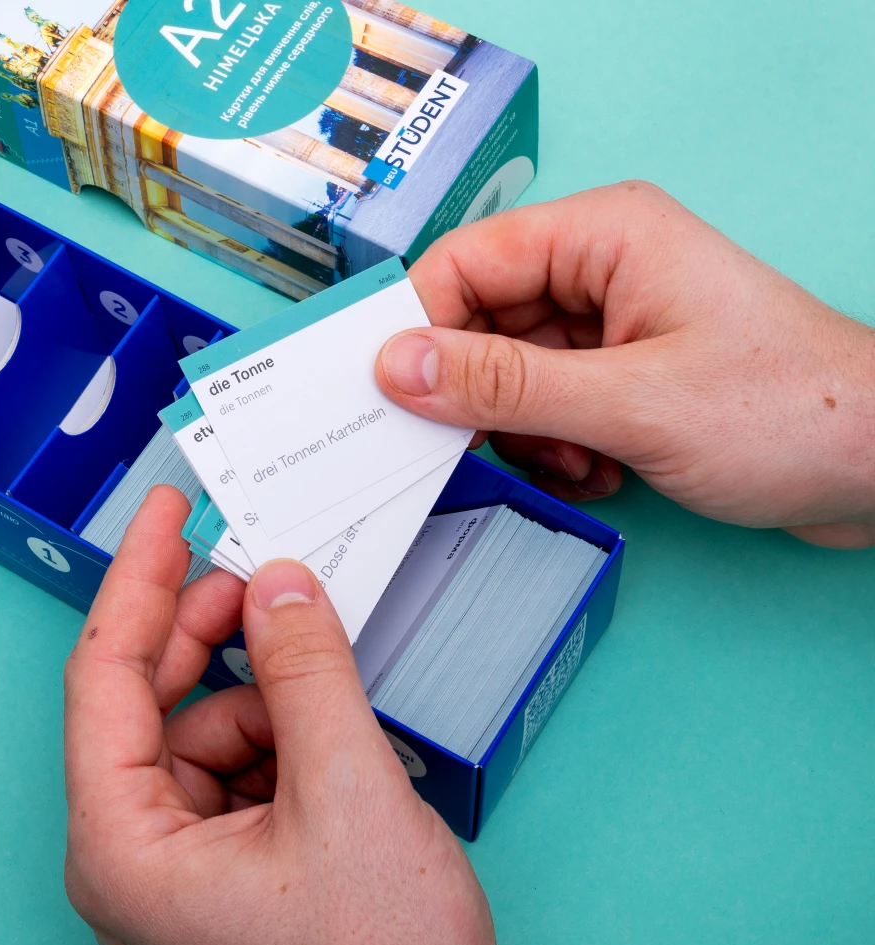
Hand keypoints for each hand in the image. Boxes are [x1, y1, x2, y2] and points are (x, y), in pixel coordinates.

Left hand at [63, 486, 503, 944]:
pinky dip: (288, 735)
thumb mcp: (349, 791)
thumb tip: (280, 584)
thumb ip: (309, 671)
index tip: (167, 512)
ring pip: (212, 726)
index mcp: (125, 849)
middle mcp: (135, 857)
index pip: (105, 678)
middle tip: (263, 576)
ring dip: (271, 697)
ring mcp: (183, 865)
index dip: (137, 580)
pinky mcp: (229, 866)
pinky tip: (333, 750)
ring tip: (331, 709)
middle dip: (211, 632)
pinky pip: (246, 761)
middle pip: (154, 699)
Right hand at [377, 182, 874, 547]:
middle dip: (486, 397)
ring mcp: (612, 326)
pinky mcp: (622, 375)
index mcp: (604, 236)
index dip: (424, 328)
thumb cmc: (785, 412)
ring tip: (579, 462)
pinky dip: (557, 447)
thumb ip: (506, 385)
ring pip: (511, 377)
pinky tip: (601, 471)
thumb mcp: (630, 402)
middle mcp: (602, 270)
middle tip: (494, 446)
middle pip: (485, 325)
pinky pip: (546, 406)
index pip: (469, 263)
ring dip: (527, 434)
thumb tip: (400, 367)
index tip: (396, 394)